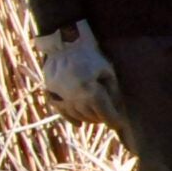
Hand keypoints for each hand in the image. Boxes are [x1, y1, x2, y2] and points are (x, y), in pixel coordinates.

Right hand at [35, 22, 131, 138]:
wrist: (64, 45)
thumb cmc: (90, 57)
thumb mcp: (107, 72)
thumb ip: (113, 92)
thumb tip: (117, 109)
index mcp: (92, 93)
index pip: (106, 114)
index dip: (114, 121)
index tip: (120, 125)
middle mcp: (76, 99)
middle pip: (93, 117)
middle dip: (103, 119)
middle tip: (109, 118)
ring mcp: (62, 98)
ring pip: (78, 116)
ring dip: (89, 119)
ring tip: (97, 118)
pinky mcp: (51, 95)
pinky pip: (62, 112)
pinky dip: (72, 119)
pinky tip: (80, 124)